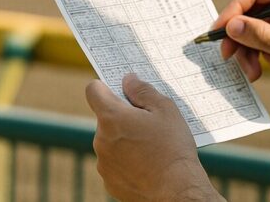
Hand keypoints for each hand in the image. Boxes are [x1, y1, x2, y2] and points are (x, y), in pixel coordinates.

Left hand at [85, 74, 222, 201]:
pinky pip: (114, 162)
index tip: (120, 89)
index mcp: (112, 117)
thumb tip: (128, 80)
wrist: (176, 190)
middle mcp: (101, 139)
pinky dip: (126, 160)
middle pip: (106, 118)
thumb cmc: (173, 148)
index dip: (105, 86)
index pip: (93, 90)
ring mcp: (103, 162)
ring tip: (151, 147)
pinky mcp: (109, 181)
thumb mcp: (165, 110)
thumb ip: (143, 91)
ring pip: (110, 141)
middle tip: (149, 123)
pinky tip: (147, 164)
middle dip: (123, 117)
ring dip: (124, 139)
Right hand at [211, 0, 269, 126]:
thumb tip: (232, 26)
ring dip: (241, 50)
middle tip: (227, 53)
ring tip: (251, 70)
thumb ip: (261, 35)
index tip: (220, 29)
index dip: (234, 10)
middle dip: (236, 34)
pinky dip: (246, 55)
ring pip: (241, 26)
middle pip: (243, 8)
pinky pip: (246, 38)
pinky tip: (254, 70)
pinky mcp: (267, 29)